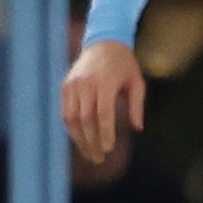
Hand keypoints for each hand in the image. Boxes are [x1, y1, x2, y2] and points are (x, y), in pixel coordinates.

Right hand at [63, 37, 143, 161]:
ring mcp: (72, 85)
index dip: (105, 133)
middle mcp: (86, 84)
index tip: (108, 149)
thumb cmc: (125, 65)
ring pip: (71, 118)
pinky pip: (66, 112)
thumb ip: (136, 105)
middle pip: (85, 119)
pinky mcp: (65, 87)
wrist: (103, 43)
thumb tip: (138, 129)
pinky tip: (80, 140)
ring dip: (79, 139)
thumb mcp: (137, 82)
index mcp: (105, 82)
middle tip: (99, 159)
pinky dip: (71, 128)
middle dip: (91, 141)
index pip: (103, 113)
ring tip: (89, 154)